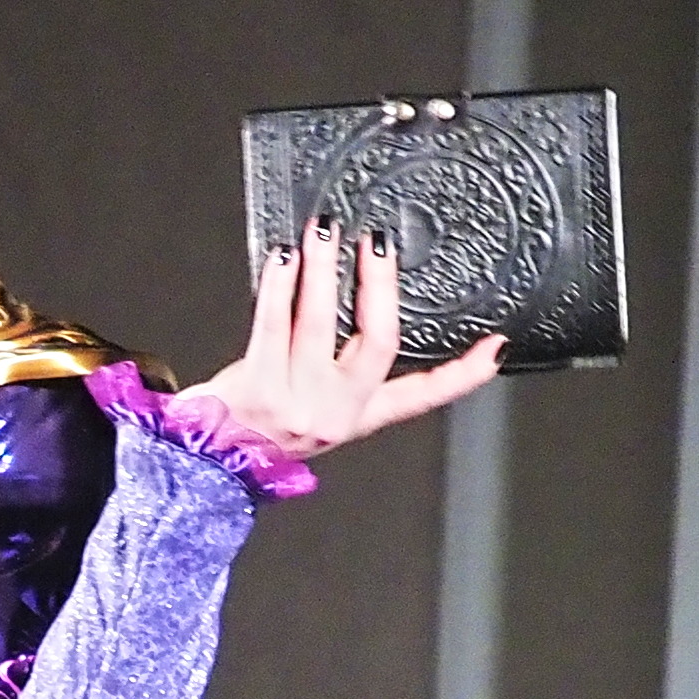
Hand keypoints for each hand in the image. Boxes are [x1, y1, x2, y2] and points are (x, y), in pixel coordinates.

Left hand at [181, 219, 502, 457]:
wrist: (203, 466)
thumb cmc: (257, 429)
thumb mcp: (315, 411)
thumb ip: (342, 374)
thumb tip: (365, 306)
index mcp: (357, 416)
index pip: (422, 395)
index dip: (463, 373)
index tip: (495, 345)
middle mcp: (333, 411)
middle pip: (378, 343)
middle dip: (380, 287)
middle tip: (378, 244)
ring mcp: (295, 401)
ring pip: (320, 324)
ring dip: (323, 271)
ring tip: (324, 233)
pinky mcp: (255, 388)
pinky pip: (271, 325)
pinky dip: (278, 286)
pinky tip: (282, 259)